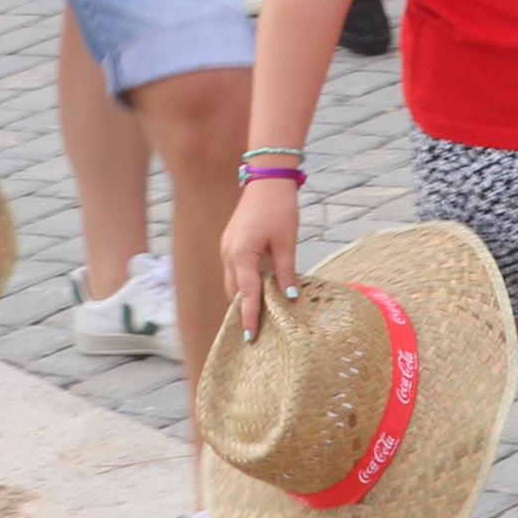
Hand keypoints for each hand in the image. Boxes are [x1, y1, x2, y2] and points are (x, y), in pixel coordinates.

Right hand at [221, 178, 301, 337]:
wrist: (267, 179)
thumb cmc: (279, 208)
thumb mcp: (287, 242)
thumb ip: (286, 271)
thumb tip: (290, 298)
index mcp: (240, 255)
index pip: (247, 293)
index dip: (250, 316)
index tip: (251, 338)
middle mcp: (228, 254)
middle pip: (234, 291)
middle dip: (243, 311)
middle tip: (255, 334)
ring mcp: (227, 248)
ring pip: (233, 281)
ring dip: (243, 297)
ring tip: (257, 317)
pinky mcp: (231, 243)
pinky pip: (235, 270)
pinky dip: (244, 283)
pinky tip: (258, 291)